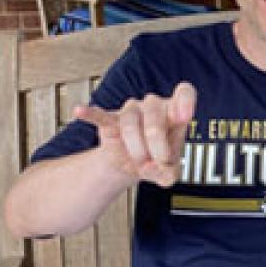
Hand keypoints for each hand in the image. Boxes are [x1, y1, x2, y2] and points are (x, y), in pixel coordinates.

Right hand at [74, 82, 195, 187]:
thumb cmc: (157, 160)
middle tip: (156, 162)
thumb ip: (168, 174)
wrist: (134, 166)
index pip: (185, 93)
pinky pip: (100, 115)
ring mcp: (132, 110)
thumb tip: (152, 168)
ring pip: (131, 122)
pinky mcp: (111, 120)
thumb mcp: (169, 172)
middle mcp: (154, 106)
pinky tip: (80, 111)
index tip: (183, 117)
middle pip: (155, 114)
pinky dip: (90, 114)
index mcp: (175, 113)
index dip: (185, 101)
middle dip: (156, 144)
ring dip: (135, 147)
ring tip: (139, 162)